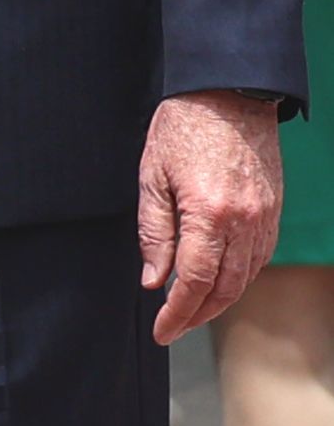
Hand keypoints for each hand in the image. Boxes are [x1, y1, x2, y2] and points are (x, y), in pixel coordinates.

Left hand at [142, 88, 284, 342]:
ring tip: (192, 310)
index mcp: (210, 214)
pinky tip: (219, 281)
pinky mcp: (273, 208)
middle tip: (173, 328)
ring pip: (246, 276)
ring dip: (220, 300)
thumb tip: (155, 279)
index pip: (195, 282)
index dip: (177, 313)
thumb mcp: (152, 178)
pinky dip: (240, 276)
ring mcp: (265, 215)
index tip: (162, 331)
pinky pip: (260, 255)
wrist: (229, 94)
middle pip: (225, 287)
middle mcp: (245, 221)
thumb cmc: (183, 129)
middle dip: (198, 315)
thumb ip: (155, 233)